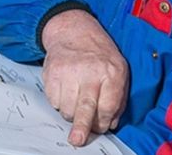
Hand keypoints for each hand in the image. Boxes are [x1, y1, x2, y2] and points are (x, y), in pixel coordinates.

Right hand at [41, 9, 128, 145]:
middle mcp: (90, 71)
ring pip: (67, 109)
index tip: (101, 127)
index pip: (108, 105)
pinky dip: (60, 103)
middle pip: (86, 107)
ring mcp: (69, 72)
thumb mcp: (118, 69)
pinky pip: (54, 101)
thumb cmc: (99, 54)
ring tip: (77, 101)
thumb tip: (110, 123)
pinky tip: (67, 91)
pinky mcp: (52, 74)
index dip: (104, 121)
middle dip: (82, 126)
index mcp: (111, 71)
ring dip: (72, 114)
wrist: (74, 31)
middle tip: (78, 140)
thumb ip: (118, 98)